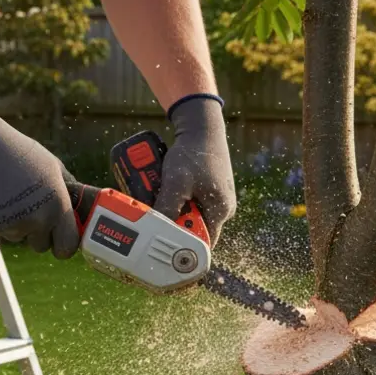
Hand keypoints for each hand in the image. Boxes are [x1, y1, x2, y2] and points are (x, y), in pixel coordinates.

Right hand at [0, 100, 80, 258]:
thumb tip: (79, 211)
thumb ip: (68, 192)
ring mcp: (12, 225)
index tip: (57, 239)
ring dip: (12, 224)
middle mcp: (37, 219)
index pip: (67, 246)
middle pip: (40, 246)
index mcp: (57, 205)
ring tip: (6, 196)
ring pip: (16, 238)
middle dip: (35, 233)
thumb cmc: (19, 153)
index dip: (62, 245)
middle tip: (25, 207)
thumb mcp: (53, 167)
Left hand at [154, 96, 236, 244]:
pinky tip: (163, 189)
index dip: (182, 248)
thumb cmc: (194, 152)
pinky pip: (185, 202)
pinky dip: (172, 199)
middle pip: (191, 229)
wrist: (201, 126)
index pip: (201, 244)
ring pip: (186, 215)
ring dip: (169, 209)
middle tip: (155, 214)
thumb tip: (155, 232)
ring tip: (158, 196)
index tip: (161, 247)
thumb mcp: (177, 182)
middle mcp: (220, 208)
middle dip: (171, 223)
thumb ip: (167, 208)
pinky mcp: (204, 190)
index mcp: (220, 211)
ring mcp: (213, 198)